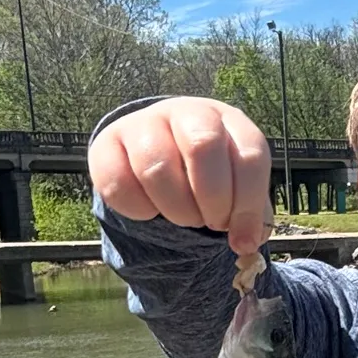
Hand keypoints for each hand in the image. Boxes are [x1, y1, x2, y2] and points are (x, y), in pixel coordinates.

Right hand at [88, 97, 273, 256]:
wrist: (158, 159)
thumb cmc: (208, 179)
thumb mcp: (236, 191)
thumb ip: (250, 217)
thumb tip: (246, 244)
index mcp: (228, 121)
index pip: (250, 154)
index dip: (249, 205)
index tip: (243, 238)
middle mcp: (187, 112)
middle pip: (203, 146)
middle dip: (213, 200)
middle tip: (212, 222)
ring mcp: (143, 123)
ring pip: (157, 168)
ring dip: (177, 210)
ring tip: (184, 216)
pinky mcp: (107, 144)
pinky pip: (119, 185)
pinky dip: (139, 211)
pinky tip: (151, 210)